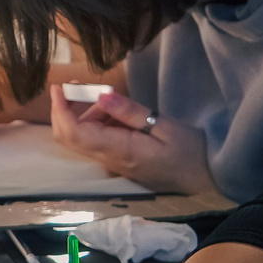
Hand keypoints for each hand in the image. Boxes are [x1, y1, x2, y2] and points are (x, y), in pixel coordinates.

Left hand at [49, 87, 214, 194]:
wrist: (204, 177)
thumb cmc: (189, 151)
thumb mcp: (163, 126)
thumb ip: (130, 112)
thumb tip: (100, 96)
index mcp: (119, 151)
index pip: (75, 133)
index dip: (60, 110)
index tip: (59, 87)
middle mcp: (108, 159)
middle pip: (68, 137)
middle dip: (63, 109)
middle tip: (75, 85)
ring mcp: (110, 161)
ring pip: (80, 137)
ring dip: (82, 113)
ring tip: (103, 94)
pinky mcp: (115, 159)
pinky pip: (94, 140)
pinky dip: (94, 121)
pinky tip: (111, 109)